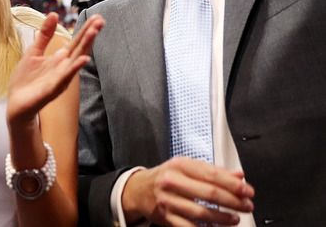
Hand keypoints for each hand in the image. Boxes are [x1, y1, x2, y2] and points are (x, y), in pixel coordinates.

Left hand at [7, 13, 103, 126]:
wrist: (16, 103)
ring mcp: (60, 78)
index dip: (86, 29)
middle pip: (80, 48)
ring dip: (85, 47)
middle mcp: (63, 68)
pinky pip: (65, 77)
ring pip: (75, 61)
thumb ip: (44, 35)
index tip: (96, 17)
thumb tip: (54, 14)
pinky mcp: (52, 89)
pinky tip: (83, 60)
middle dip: (90, 34)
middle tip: (100, 20)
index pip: (76, 41)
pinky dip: (74, 68)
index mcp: (59, 59)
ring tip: (93, 32)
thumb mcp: (34, 51)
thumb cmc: (26, 80)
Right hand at [123, 157, 254, 226]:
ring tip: (235, 218)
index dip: (233, 184)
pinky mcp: (165, 217)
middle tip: (246, 205)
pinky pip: (190, 226)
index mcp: (180, 165)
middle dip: (233, 201)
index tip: (247, 191)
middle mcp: (172, 181)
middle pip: (209, 193)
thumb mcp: (186, 167)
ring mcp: (168, 200)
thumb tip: (238, 176)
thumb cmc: (166, 176)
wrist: (139, 190)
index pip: (212, 174)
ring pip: (201, 212)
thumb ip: (212, 170)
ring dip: (223, 218)